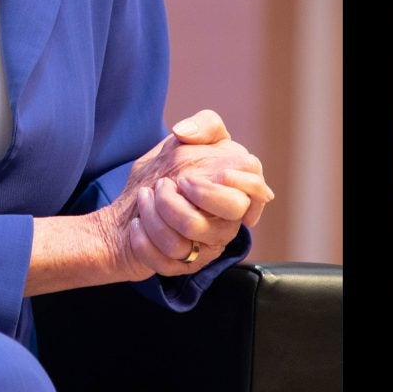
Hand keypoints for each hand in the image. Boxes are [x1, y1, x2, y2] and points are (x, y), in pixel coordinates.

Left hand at [105, 110, 275, 278]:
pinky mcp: (185, 266)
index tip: (211, 172)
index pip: (257, 188)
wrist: (137, 202)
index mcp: (236, 190)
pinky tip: (136, 224)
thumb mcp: (187, 140)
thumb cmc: (170, 170)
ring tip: (145, 196)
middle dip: (198, 191)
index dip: (238, 181)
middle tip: (171, 182)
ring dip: (159, 210)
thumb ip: (204, 125)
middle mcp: (227, 221)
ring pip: (192, 233)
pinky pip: (166, 260)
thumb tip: (186, 132)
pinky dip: (143, 239)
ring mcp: (209, 246)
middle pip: (231, 211)